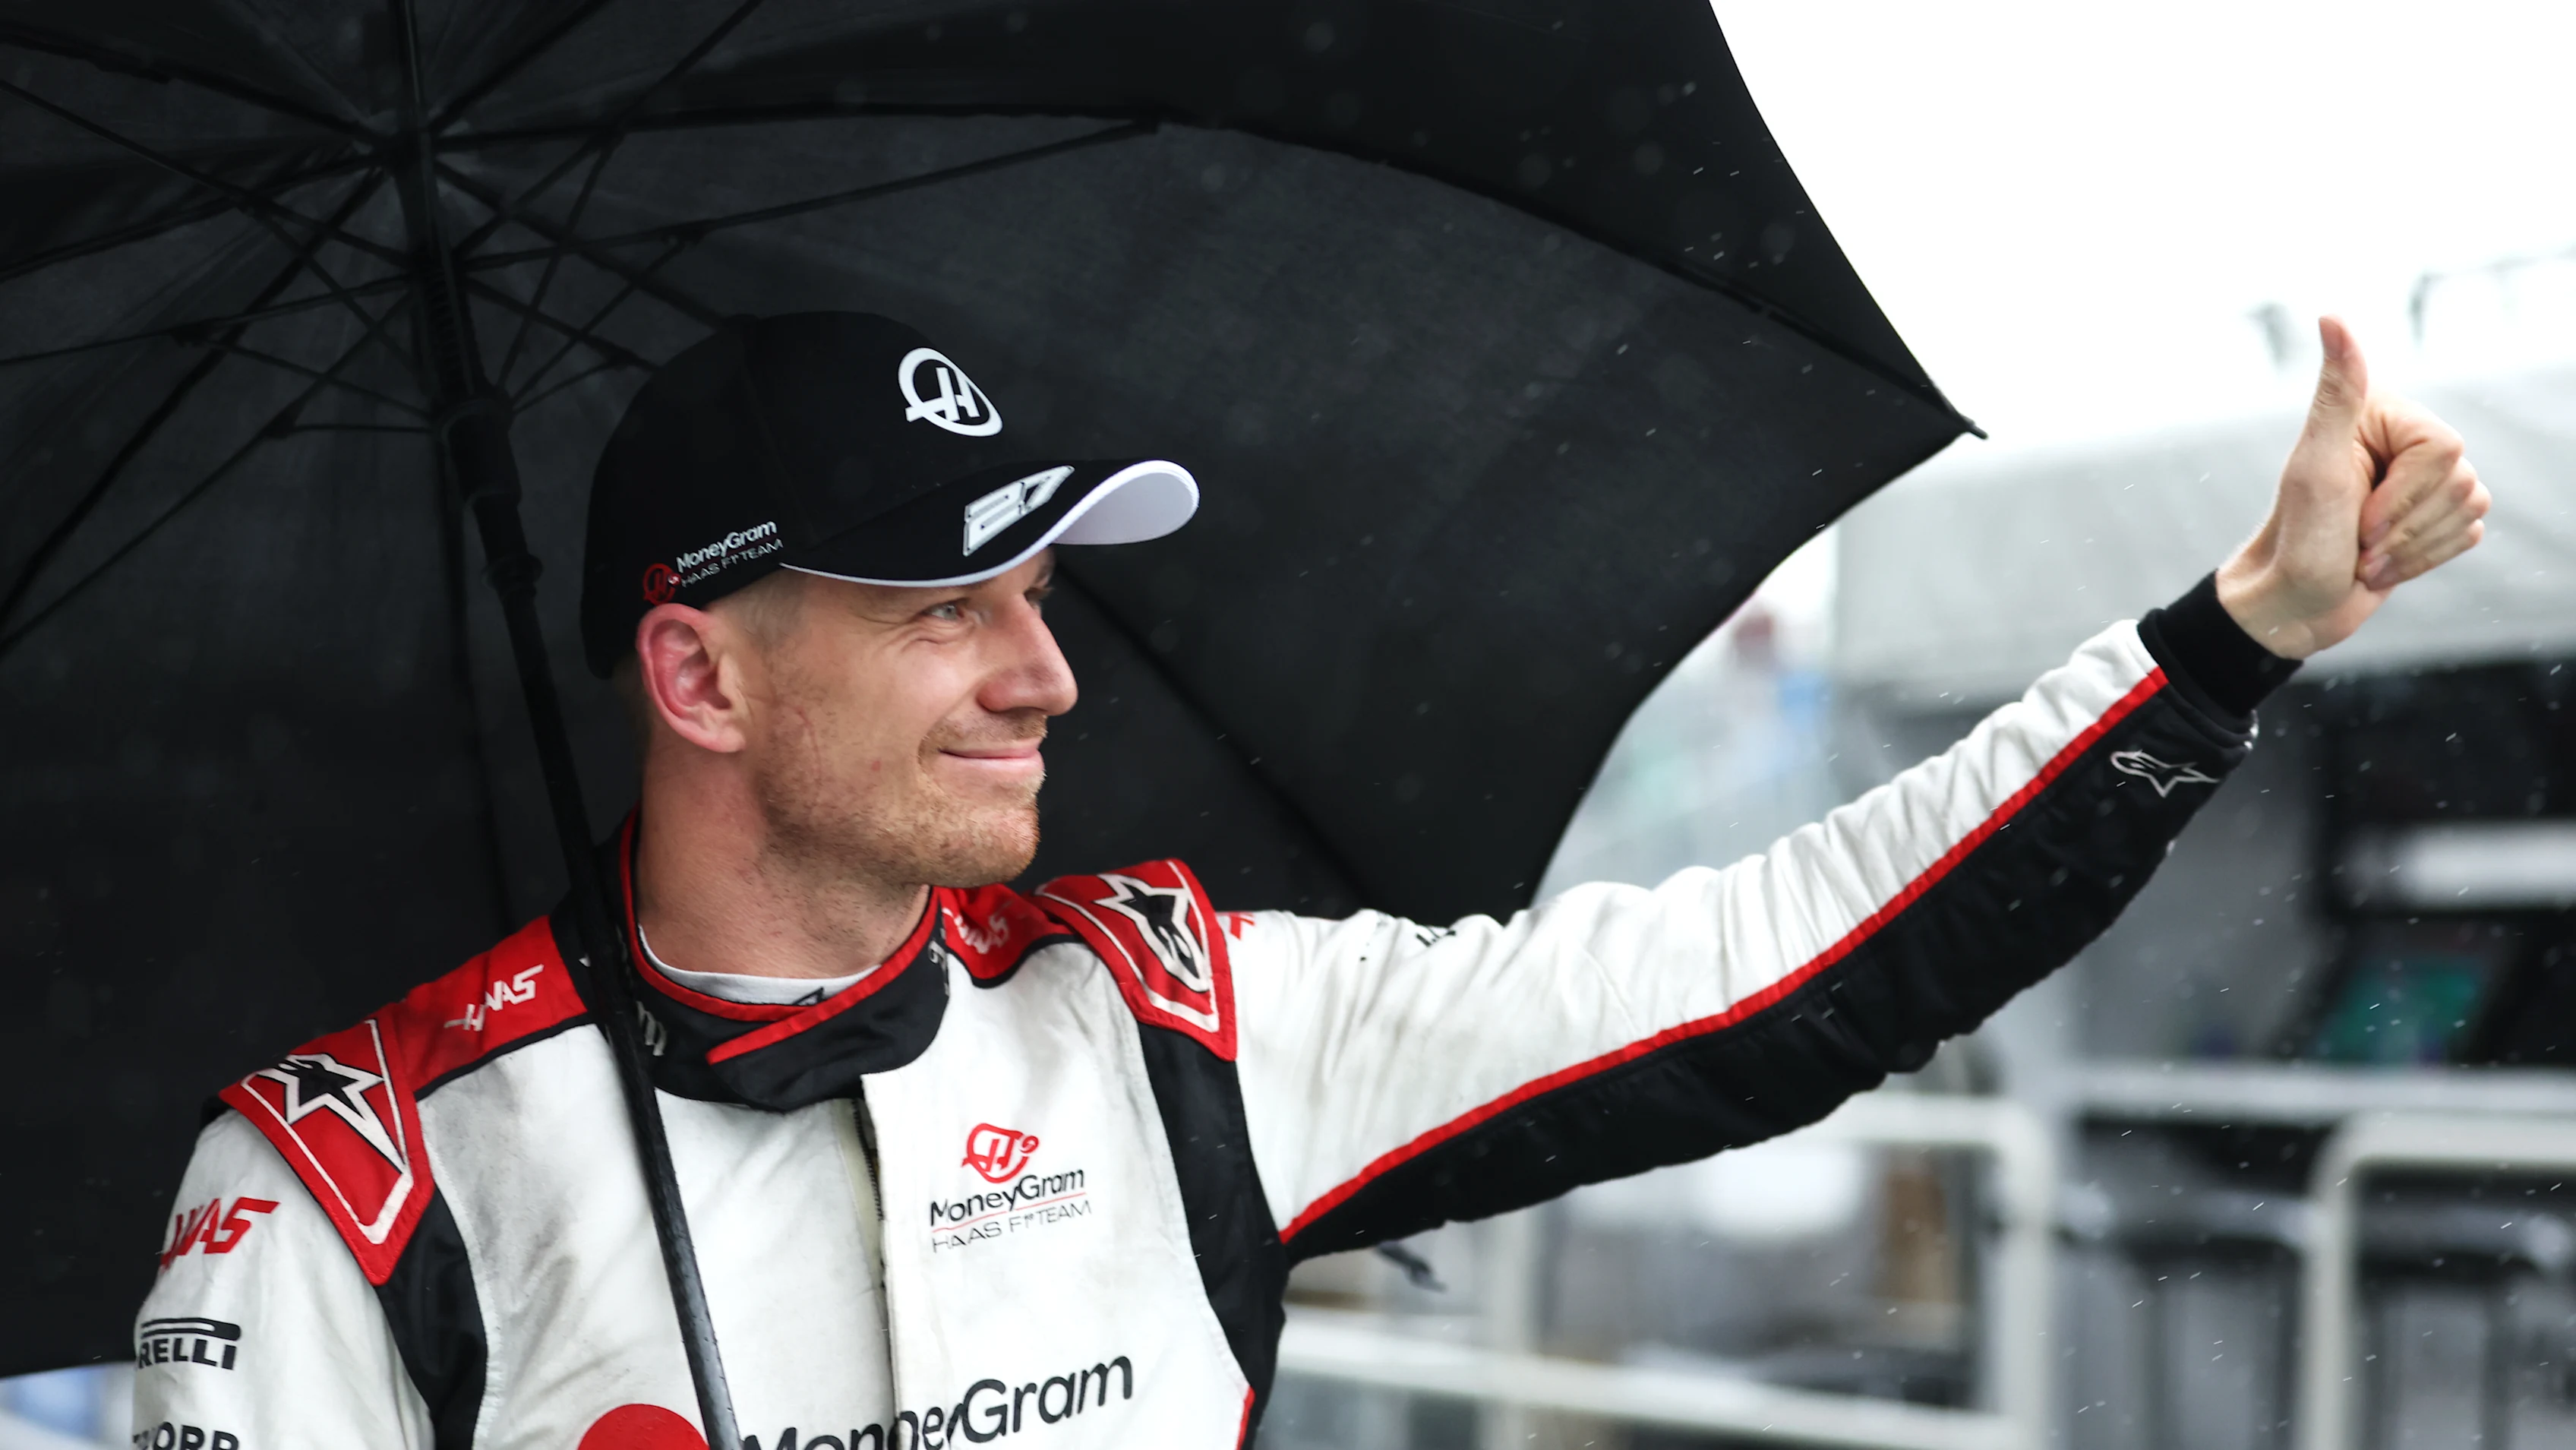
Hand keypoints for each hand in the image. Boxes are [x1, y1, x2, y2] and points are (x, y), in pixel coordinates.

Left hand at [2216, 317, 2489, 658]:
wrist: (2292, 603)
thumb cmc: (2298, 537)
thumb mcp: (2315, 464)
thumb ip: (2337, 392)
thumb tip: (2332, 317)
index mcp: (2379, 416)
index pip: (2444, 448)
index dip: (2405, 493)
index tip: (2358, 517)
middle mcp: (2404, 441)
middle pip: (2462, 480)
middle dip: (2406, 526)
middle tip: (2357, 539)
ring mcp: (2421, 481)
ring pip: (2471, 507)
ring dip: (2414, 548)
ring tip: (2364, 555)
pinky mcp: (2433, 517)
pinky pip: (2469, 534)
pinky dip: (2426, 559)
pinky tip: (2383, 564)